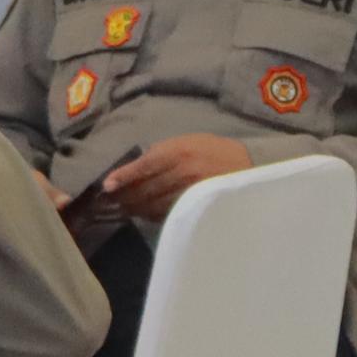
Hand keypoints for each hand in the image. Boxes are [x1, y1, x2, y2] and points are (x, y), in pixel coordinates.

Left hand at [93, 133, 249, 223]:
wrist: (249, 166)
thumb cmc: (213, 150)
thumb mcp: (188, 141)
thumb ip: (162, 152)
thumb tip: (135, 169)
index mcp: (179, 152)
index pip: (144, 166)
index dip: (124, 177)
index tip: (107, 186)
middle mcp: (183, 172)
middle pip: (146, 189)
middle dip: (125, 197)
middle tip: (110, 202)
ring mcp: (191, 192)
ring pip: (154, 205)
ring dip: (136, 209)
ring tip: (124, 209)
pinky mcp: (197, 207)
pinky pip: (168, 214)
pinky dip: (152, 215)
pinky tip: (145, 214)